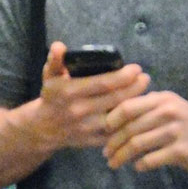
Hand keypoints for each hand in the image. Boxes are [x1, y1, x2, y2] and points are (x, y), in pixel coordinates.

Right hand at [31, 43, 148, 154]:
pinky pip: (116, 133)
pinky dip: (129, 123)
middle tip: (145, 78)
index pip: (103, 83)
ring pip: (118, 117)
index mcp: (69, 92)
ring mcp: (85, 128)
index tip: (137, 68)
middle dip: (135, 87)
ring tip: (145, 93)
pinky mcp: (91, 141)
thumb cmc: (51, 98)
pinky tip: (137, 113)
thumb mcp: (50, 77)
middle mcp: (78, 111)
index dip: (124, 76)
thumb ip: (55, 61)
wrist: (42, 129)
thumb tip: (59, 46)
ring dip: (135, 105)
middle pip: (115, 99)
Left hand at [103, 89, 187, 172]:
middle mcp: (170, 111)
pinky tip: (138, 168)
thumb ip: (147, 108)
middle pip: (129, 128)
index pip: (127, 107)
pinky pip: (150, 159)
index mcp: (163, 98)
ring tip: (114, 163)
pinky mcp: (181, 150)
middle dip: (113, 143)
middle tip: (106, 154)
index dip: (111, 121)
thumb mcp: (170, 109)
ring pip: (136, 144)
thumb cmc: (186, 127)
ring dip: (121, 156)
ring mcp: (177, 130)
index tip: (104, 132)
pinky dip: (140, 165)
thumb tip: (111, 116)